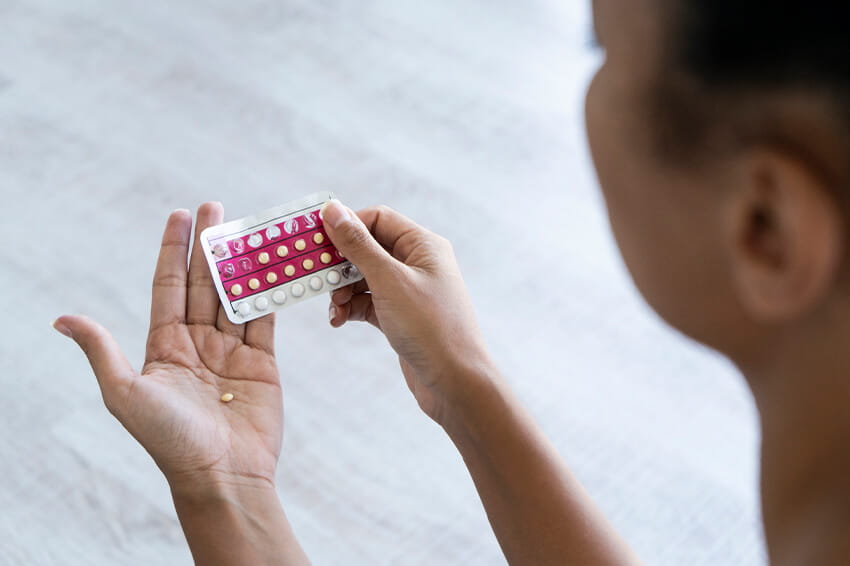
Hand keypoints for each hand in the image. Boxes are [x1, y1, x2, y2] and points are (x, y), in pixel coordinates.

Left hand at [53, 203, 282, 495]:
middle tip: (216, 207)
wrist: (222, 476)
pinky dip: (269, 292)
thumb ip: (103, 351)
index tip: (180, 214)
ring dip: (241, 263)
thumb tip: (62, 319)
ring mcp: (232, 352)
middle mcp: (198, 344)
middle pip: (204, 284)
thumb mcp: (126, 393)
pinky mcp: (263, 363)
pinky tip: (272, 266)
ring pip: (236, 296)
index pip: (169, 287)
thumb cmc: (170, 440)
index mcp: (166, 347)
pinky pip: (264, 319)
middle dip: (210, 245)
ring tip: (248, 228)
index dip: (173, 250)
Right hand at [321, 200, 493, 424]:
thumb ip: (358, 245)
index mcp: (423, 245)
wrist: (454, 383)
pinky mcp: (400, 316)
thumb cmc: (431, 327)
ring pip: (364, 277)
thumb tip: (333, 210)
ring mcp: (409, 291)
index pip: (377, 219)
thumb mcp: (389, 281)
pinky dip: (351, 307)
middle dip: (341, 263)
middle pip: (368, 248)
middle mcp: (418, 263)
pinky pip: (367, 302)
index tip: (317, 240)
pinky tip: (339, 319)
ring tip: (334, 307)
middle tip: (318, 277)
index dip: (346, 226)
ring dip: (342, 289)